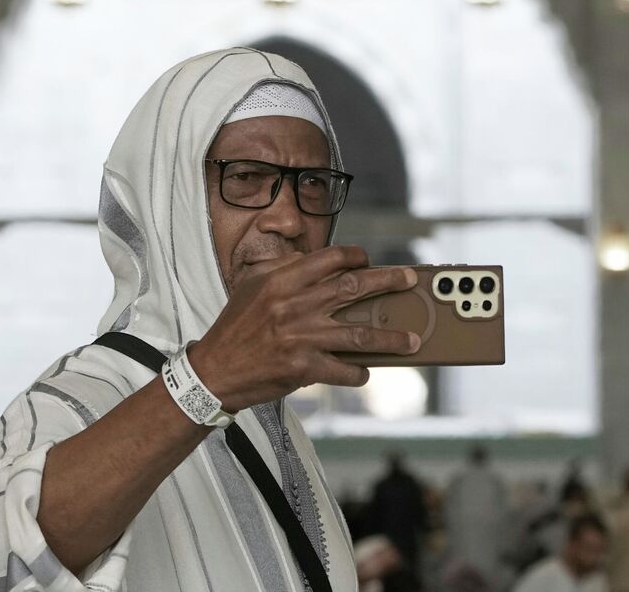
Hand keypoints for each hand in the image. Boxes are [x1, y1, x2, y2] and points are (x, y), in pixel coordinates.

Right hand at [188, 245, 421, 411]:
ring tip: (413, 339)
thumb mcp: (253, 285)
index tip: (368, 260)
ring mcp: (301, 338)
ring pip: (358, 335)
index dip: (355, 256)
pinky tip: (366, 371)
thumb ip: (283, 268)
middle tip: (410, 280)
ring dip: (390, 337)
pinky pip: (342, 370)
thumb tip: (314, 258)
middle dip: (388, 282)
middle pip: (353, 288)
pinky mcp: (302, 367)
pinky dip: (358, 372)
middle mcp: (294, 306)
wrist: (215, 370)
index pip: (330, 258)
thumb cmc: (235, 326)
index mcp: (282, 281)